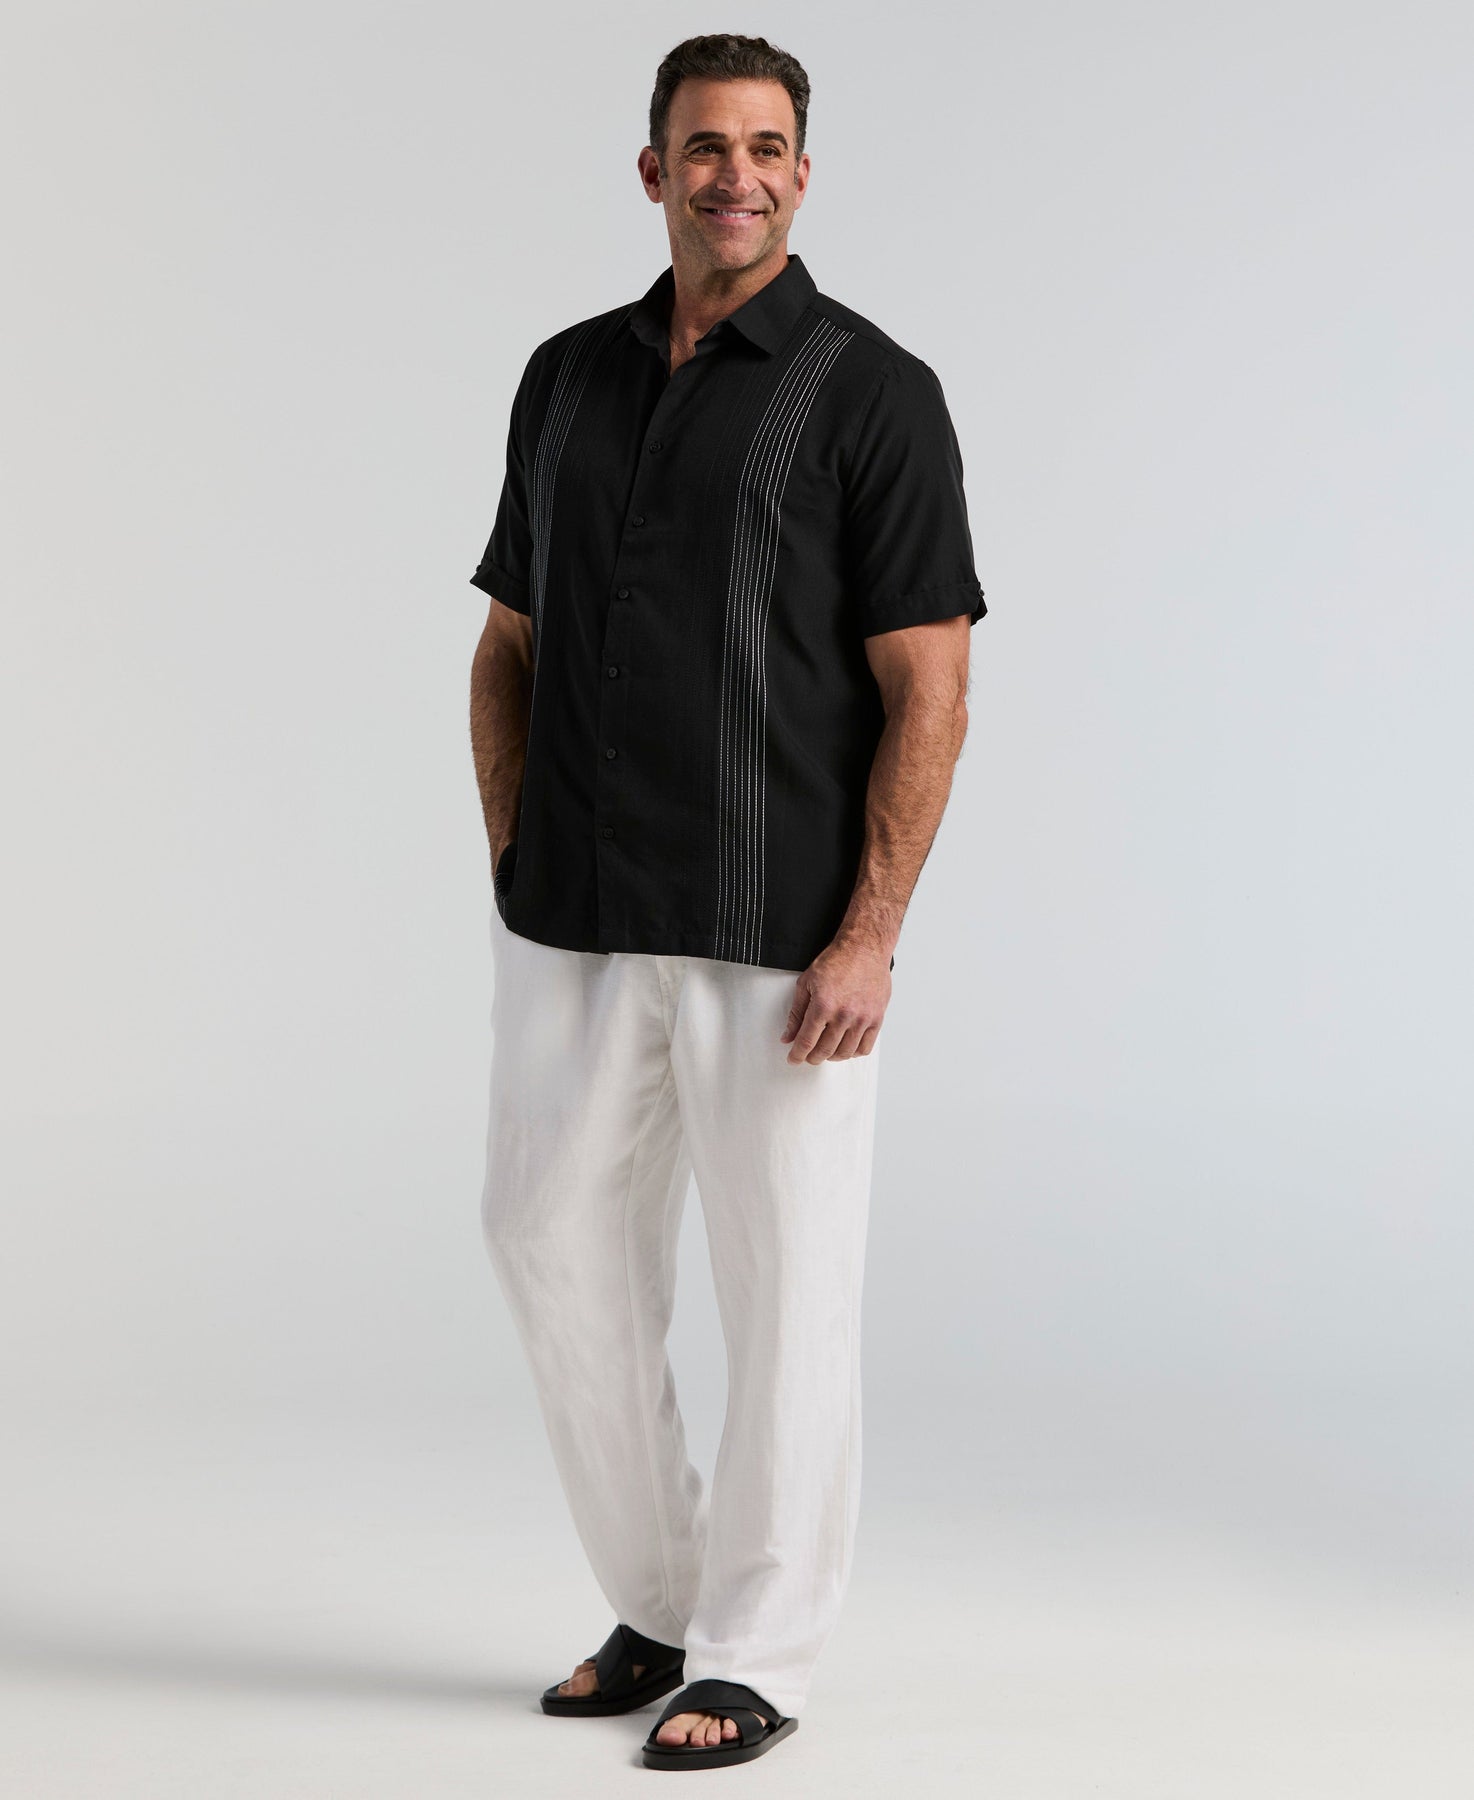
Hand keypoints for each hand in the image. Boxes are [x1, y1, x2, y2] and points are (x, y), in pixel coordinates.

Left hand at [780, 939, 890, 1063]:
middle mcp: (844, 1015)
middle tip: (807, 1056)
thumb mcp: (806, 983)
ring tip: (826, 1051)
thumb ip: (796, 1013)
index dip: (797, 1055)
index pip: (806, 1041)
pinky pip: (865, 1047)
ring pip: (845, 1053)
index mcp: (823, 1005)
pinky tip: (845, 1046)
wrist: (864, 948)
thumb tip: (788, 1036)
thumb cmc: (836, 962)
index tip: (793, 1059)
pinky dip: (853, 1052)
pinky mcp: (877, 1018)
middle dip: (812, 1057)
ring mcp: (863, 1018)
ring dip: (831, 1057)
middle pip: (825, 1050)